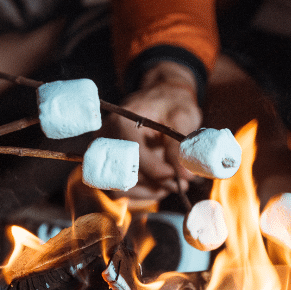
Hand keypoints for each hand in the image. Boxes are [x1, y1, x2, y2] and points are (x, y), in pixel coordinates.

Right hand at [105, 61, 202, 200]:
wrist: (162, 97)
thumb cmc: (173, 104)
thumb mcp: (182, 119)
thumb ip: (180, 147)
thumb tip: (185, 177)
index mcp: (123, 122)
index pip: (134, 155)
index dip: (158, 171)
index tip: (181, 178)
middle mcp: (107, 138)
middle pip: (127, 174)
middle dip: (157, 184)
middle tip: (182, 184)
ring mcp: (105, 152)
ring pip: (122, 186)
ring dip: (150, 191)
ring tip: (174, 184)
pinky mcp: (110, 163)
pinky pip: (121, 188)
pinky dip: (143, 192)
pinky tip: (161, 186)